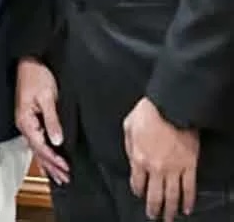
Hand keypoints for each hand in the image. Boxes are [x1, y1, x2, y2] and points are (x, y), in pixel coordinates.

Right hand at [15, 57, 70, 183]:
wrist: (29, 62)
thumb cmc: (36, 76)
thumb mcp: (47, 98)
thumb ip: (52, 121)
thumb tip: (57, 140)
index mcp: (26, 120)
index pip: (41, 146)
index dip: (54, 159)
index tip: (66, 169)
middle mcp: (24, 123)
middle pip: (38, 150)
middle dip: (51, 166)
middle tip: (65, 179)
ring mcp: (26, 121)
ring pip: (37, 147)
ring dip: (48, 162)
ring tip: (58, 175)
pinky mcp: (30, 118)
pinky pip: (37, 140)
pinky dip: (44, 152)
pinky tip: (48, 157)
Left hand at [124, 97, 198, 221]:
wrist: (169, 107)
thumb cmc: (148, 114)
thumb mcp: (128, 127)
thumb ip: (129, 146)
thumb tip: (132, 158)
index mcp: (138, 158)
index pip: (137, 182)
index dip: (138, 190)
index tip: (139, 195)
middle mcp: (155, 168)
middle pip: (154, 194)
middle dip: (153, 208)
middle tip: (153, 217)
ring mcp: (174, 169)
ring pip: (172, 195)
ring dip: (170, 209)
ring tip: (169, 218)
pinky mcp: (190, 166)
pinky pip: (189, 187)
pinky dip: (189, 200)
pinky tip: (187, 208)